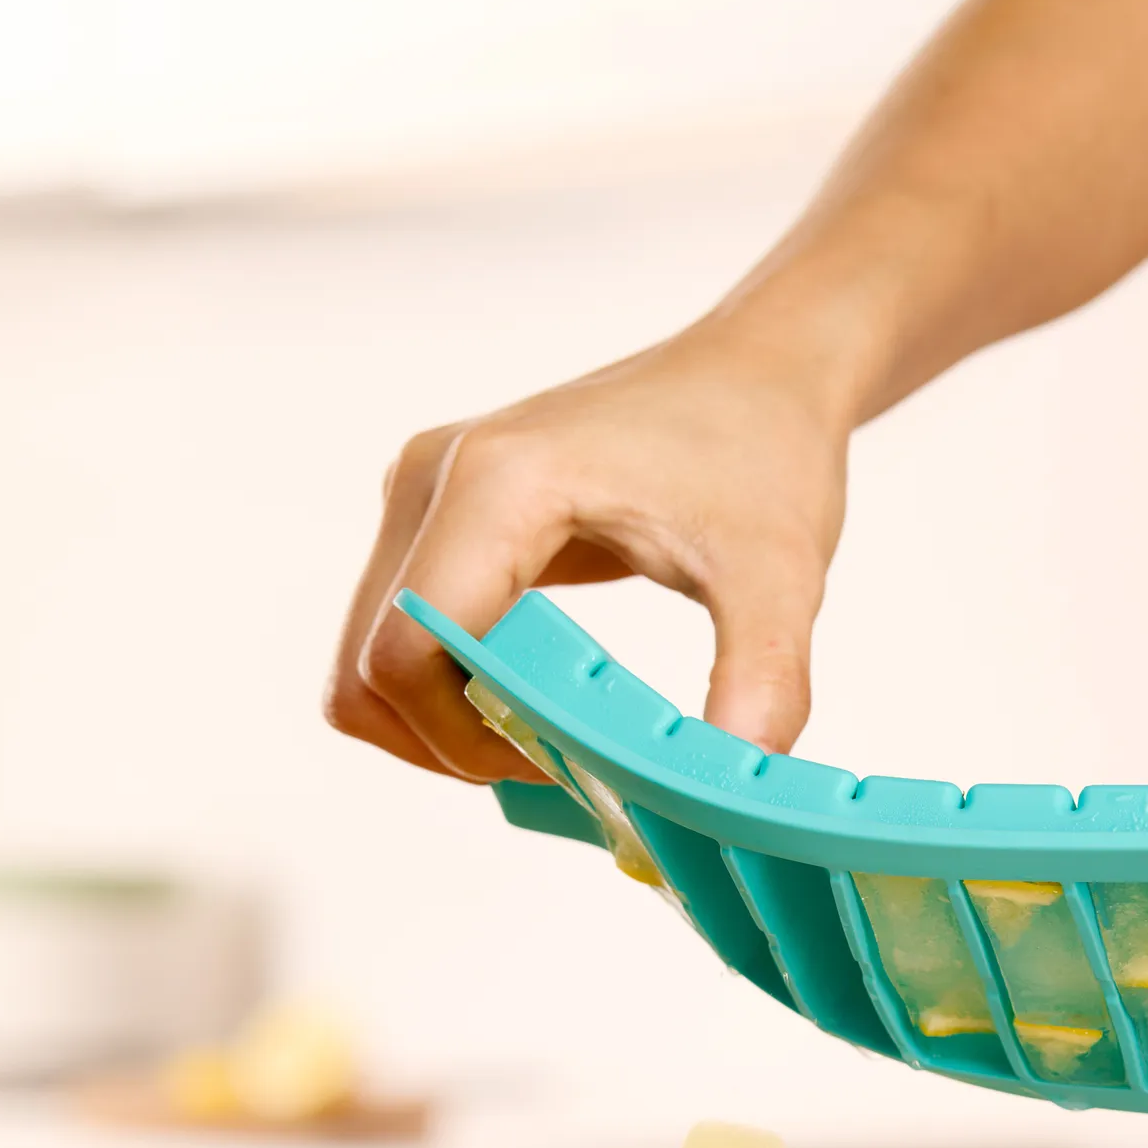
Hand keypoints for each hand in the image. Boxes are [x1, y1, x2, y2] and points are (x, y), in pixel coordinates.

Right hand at [325, 319, 848, 783]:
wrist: (756, 370)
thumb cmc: (763, 449)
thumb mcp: (780, 574)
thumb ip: (763, 677)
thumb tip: (743, 777)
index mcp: (498, 482)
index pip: (406, 651)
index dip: (462, 741)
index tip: (561, 764)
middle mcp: (434, 480)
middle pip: (368, 670)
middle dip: (450, 746)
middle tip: (558, 763)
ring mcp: (424, 498)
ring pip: (372, 664)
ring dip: (444, 726)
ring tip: (550, 733)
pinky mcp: (437, 520)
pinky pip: (402, 638)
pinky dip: (450, 694)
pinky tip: (539, 699)